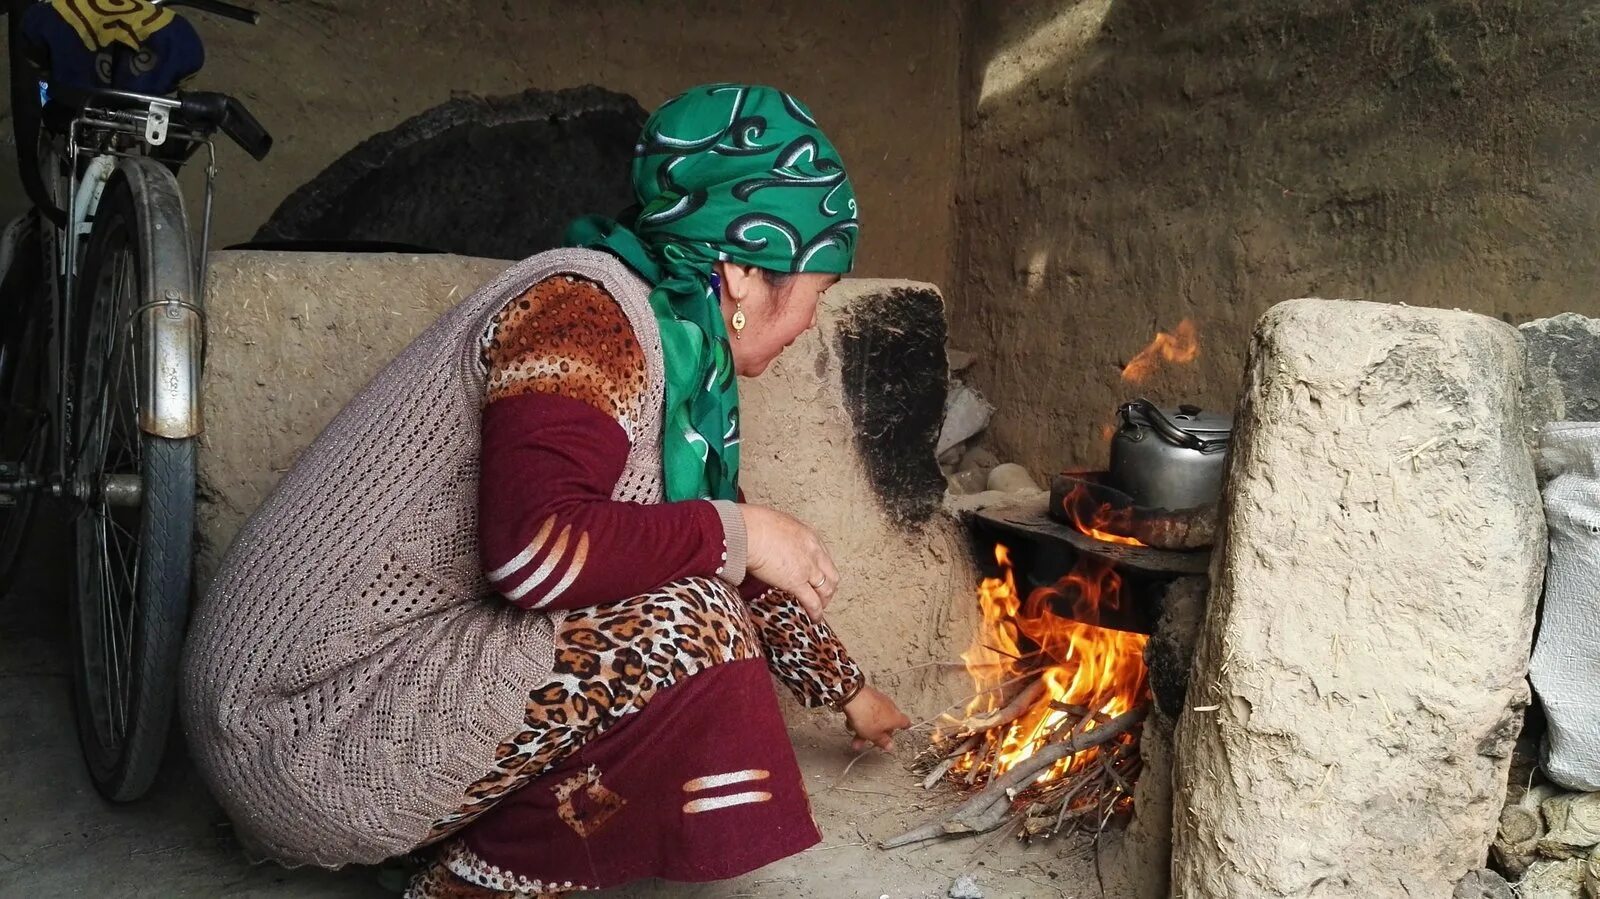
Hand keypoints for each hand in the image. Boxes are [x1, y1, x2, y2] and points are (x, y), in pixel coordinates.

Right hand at [741, 504, 837, 619]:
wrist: (747, 531)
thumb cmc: (752, 525)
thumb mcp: (774, 524)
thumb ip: (780, 536)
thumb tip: (771, 543)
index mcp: (807, 534)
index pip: (823, 555)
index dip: (822, 569)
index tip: (816, 576)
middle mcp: (813, 551)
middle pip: (831, 573)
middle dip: (828, 587)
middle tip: (822, 596)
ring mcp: (807, 567)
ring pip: (826, 589)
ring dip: (824, 601)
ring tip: (819, 610)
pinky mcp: (797, 582)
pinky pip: (812, 601)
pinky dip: (816, 612)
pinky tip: (815, 618)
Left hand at [843, 686, 911, 752]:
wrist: (853, 697)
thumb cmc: (866, 715)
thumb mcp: (874, 735)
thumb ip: (882, 742)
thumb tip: (889, 746)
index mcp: (896, 718)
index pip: (905, 723)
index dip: (903, 727)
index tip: (902, 730)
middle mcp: (891, 707)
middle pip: (886, 723)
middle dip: (876, 733)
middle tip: (866, 740)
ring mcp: (880, 700)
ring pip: (874, 717)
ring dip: (865, 726)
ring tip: (854, 733)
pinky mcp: (869, 695)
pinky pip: (867, 709)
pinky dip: (860, 716)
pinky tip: (850, 722)